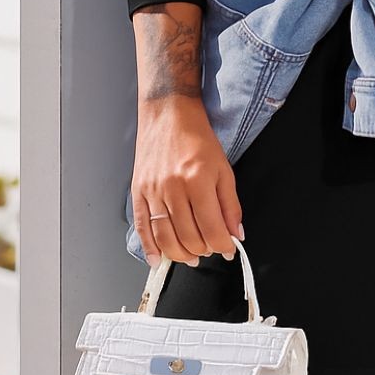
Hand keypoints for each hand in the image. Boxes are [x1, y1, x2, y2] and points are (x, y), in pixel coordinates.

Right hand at [131, 95, 245, 268]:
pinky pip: (142, 227)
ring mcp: (153, 191)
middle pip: (188, 237)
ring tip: (192, 256)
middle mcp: (173, 189)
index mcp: (198, 181)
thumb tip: (236, 234)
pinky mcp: (138, 192)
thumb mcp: (224, 169)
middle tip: (210, 249)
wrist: (168, 115)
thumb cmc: (198, 139)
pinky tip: (159, 260)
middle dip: (203, 250)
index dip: (223, 246)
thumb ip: (231, 205)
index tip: (228, 249)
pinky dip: (150, 248)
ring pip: (165, 237)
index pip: (211, 228)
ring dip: (180, 254)